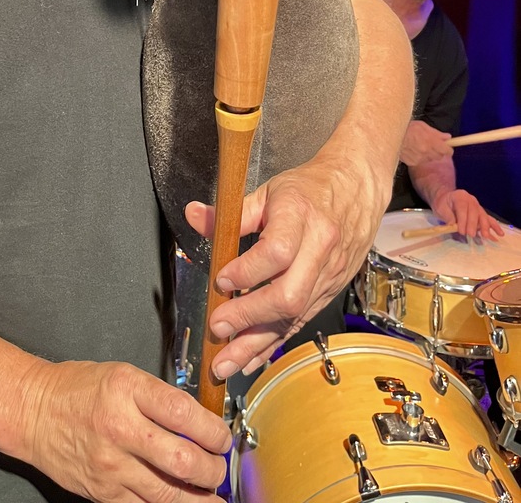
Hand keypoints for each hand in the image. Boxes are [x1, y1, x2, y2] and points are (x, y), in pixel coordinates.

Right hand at [15, 358, 229, 502]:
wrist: (34, 411)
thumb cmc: (78, 389)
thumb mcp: (122, 375)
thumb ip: (158, 398)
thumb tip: (198, 425)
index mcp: (127, 389)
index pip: (183, 413)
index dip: (213, 430)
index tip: (222, 437)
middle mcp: (120, 427)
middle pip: (182, 459)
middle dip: (212, 469)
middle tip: (219, 467)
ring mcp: (111, 465)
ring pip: (168, 493)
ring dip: (199, 497)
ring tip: (211, 494)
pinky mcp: (103, 492)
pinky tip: (181, 502)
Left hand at [185, 154, 388, 380]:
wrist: (356, 189)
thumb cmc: (310, 189)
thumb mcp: (269, 191)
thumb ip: (232, 211)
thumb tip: (193, 216)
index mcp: (301, 216)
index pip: (276, 252)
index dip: (246, 271)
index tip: (221, 279)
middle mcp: (320, 249)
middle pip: (288, 294)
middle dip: (249, 316)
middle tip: (218, 326)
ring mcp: (328, 275)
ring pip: (293, 316)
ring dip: (257, 343)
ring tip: (226, 362)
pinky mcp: (330, 292)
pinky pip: (300, 322)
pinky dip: (273, 342)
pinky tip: (251, 358)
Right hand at [399, 121, 452, 166]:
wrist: (391, 134)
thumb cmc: (407, 127)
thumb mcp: (423, 126)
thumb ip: (436, 133)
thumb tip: (448, 137)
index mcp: (431, 141)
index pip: (447, 151)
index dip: (448, 149)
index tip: (447, 147)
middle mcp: (426, 152)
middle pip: (440, 156)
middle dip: (438, 151)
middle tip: (432, 144)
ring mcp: (419, 158)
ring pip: (430, 159)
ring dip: (428, 154)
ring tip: (419, 146)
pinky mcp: (412, 162)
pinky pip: (420, 161)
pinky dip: (418, 157)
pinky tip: (412, 150)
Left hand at [430, 187, 504, 240]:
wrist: (446, 199)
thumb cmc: (443, 204)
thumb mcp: (440, 208)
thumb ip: (448, 216)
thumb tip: (454, 225)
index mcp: (460, 196)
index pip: (463, 208)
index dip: (463, 220)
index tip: (461, 231)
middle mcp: (471, 200)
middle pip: (474, 211)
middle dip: (473, 224)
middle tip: (471, 235)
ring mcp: (478, 206)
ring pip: (483, 215)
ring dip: (485, 226)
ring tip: (485, 236)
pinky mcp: (481, 213)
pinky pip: (489, 219)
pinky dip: (494, 226)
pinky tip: (500, 234)